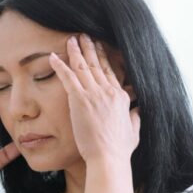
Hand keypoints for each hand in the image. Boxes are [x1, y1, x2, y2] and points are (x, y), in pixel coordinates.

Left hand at [49, 34, 139, 164]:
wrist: (109, 157)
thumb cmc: (119, 149)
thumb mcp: (134, 130)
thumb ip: (135, 117)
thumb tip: (139, 110)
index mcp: (120, 97)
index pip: (110, 72)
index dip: (102, 58)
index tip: (98, 47)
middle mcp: (108, 91)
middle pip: (96, 64)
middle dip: (89, 48)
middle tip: (84, 36)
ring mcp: (94, 94)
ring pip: (83, 67)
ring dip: (76, 51)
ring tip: (71, 39)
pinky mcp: (80, 100)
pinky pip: (68, 77)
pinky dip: (60, 65)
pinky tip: (53, 56)